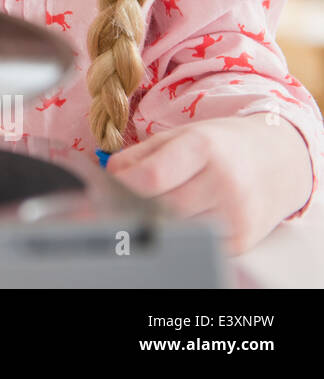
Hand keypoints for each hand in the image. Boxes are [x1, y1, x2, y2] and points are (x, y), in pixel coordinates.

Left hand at [106, 114, 314, 254]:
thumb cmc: (218, 145)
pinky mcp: (241, 241)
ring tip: (153, 206)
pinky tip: (181, 218)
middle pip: (160, 208)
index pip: (152, 178)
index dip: (122, 185)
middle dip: (135, 205)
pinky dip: (180, 234)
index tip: (109, 185)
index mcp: (203, 149)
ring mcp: (235, 215)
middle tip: (124, 199)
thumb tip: (106, 176)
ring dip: (156, 221)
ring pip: (175, 229)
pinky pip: (194, 244)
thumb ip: (138, 155)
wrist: (275, 160)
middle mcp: (223, 183)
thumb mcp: (177, 136)